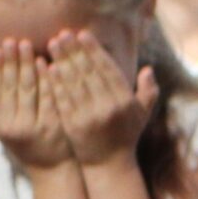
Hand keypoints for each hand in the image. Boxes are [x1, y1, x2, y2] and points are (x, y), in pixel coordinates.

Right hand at [0, 41, 71, 171]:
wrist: (52, 172)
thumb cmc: (28, 151)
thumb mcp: (4, 137)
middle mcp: (12, 125)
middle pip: (11, 86)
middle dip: (11, 60)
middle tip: (12, 40)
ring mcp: (33, 125)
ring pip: (28, 88)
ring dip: (26, 64)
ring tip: (26, 44)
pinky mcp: (52, 125)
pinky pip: (48, 96)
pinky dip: (46, 78)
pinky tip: (45, 62)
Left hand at [47, 31, 157, 168]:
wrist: (109, 165)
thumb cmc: (125, 135)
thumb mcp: (142, 114)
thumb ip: (148, 91)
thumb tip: (148, 69)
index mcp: (125, 102)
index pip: (107, 69)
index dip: (94, 50)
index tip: (82, 34)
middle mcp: (108, 108)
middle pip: (89, 72)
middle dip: (75, 50)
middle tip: (63, 33)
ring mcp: (90, 117)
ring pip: (74, 83)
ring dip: (63, 61)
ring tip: (54, 44)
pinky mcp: (73, 125)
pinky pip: (63, 99)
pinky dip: (56, 82)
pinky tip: (49, 68)